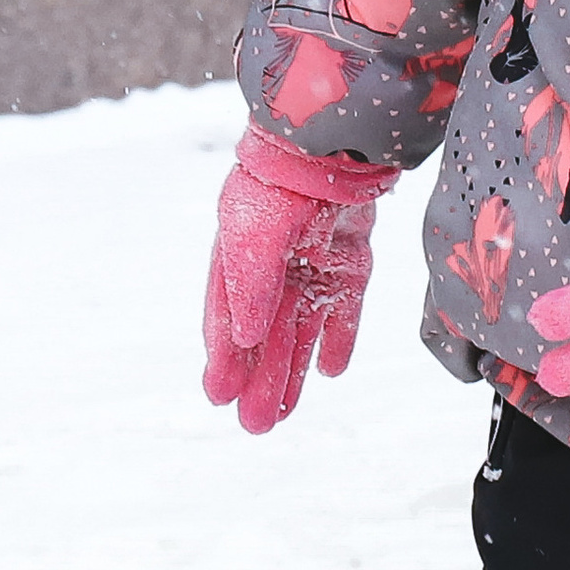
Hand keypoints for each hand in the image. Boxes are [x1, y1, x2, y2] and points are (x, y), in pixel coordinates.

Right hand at [202, 130, 396, 433]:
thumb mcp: (253, 236)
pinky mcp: (351, 261)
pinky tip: (331, 371)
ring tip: (281, 414)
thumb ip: (247, 287)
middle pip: (264, 335)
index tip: (219, 395)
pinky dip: (337, 339)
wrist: (336, 144)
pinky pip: (342, 309)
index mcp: (239, 256)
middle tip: (254, 426)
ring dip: (291, 371)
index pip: (227, 318)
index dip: (222, 358)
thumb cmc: (282, 184)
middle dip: (258, 380)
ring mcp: (313, 264)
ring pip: (300, 330)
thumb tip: (242, 339)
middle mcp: (274, 266)